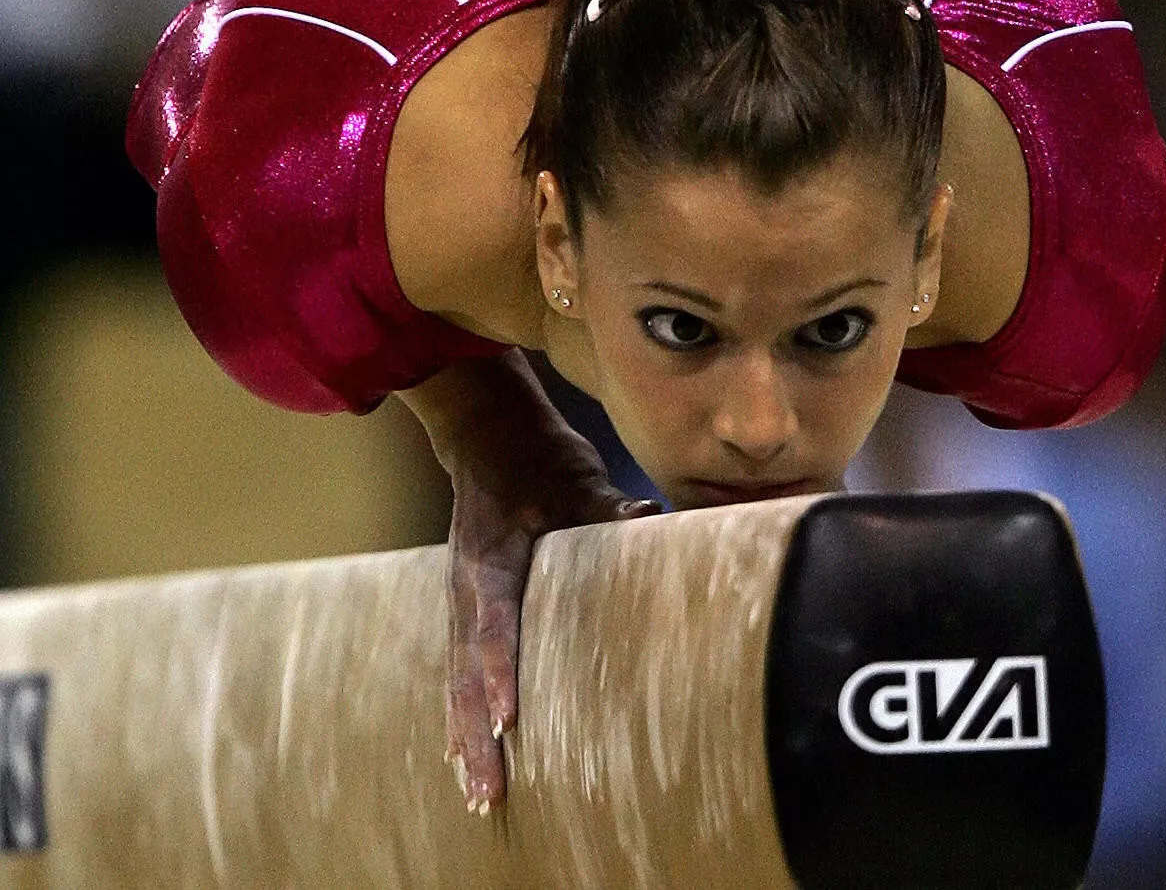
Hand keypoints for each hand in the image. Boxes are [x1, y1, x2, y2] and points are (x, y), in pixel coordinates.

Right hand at [401, 350, 658, 810]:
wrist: (488, 433)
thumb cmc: (538, 454)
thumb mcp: (575, 473)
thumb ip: (605, 506)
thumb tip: (648, 520)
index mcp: (489, 559)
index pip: (493, 625)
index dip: (500, 673)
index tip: (509, 720)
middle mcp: (465, 589)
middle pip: (465, 675)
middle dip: (477, 736)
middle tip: (490, 791)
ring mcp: (457, 602)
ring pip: (455, 684)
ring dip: (466, 739)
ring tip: (479, 795)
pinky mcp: (462, 610)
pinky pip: (455, 674)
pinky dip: (460, 716)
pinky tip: (463, 756)